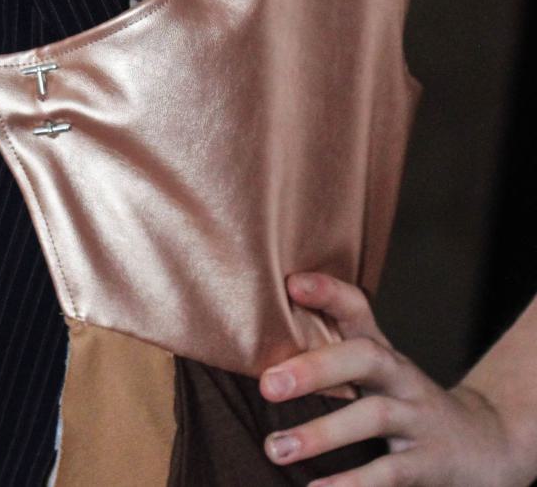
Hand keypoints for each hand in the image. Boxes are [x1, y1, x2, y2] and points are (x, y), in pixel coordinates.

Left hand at [257, 270, 531, 485]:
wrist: (487, 445)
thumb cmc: (409, 405)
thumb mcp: (378, 374)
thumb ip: (333, 355)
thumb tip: (263, 351)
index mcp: (383, 353)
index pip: (358, 310)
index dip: (328, 292)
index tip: (292, 284)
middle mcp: (402, 377)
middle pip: (365, 357)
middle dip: (315, 368)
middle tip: (267, 383)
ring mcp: (420, 418)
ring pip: (374, 416)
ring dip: (322, 432)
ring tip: (276, 448)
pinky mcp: (431, 463)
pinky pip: (391, 471)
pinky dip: (354, 482)